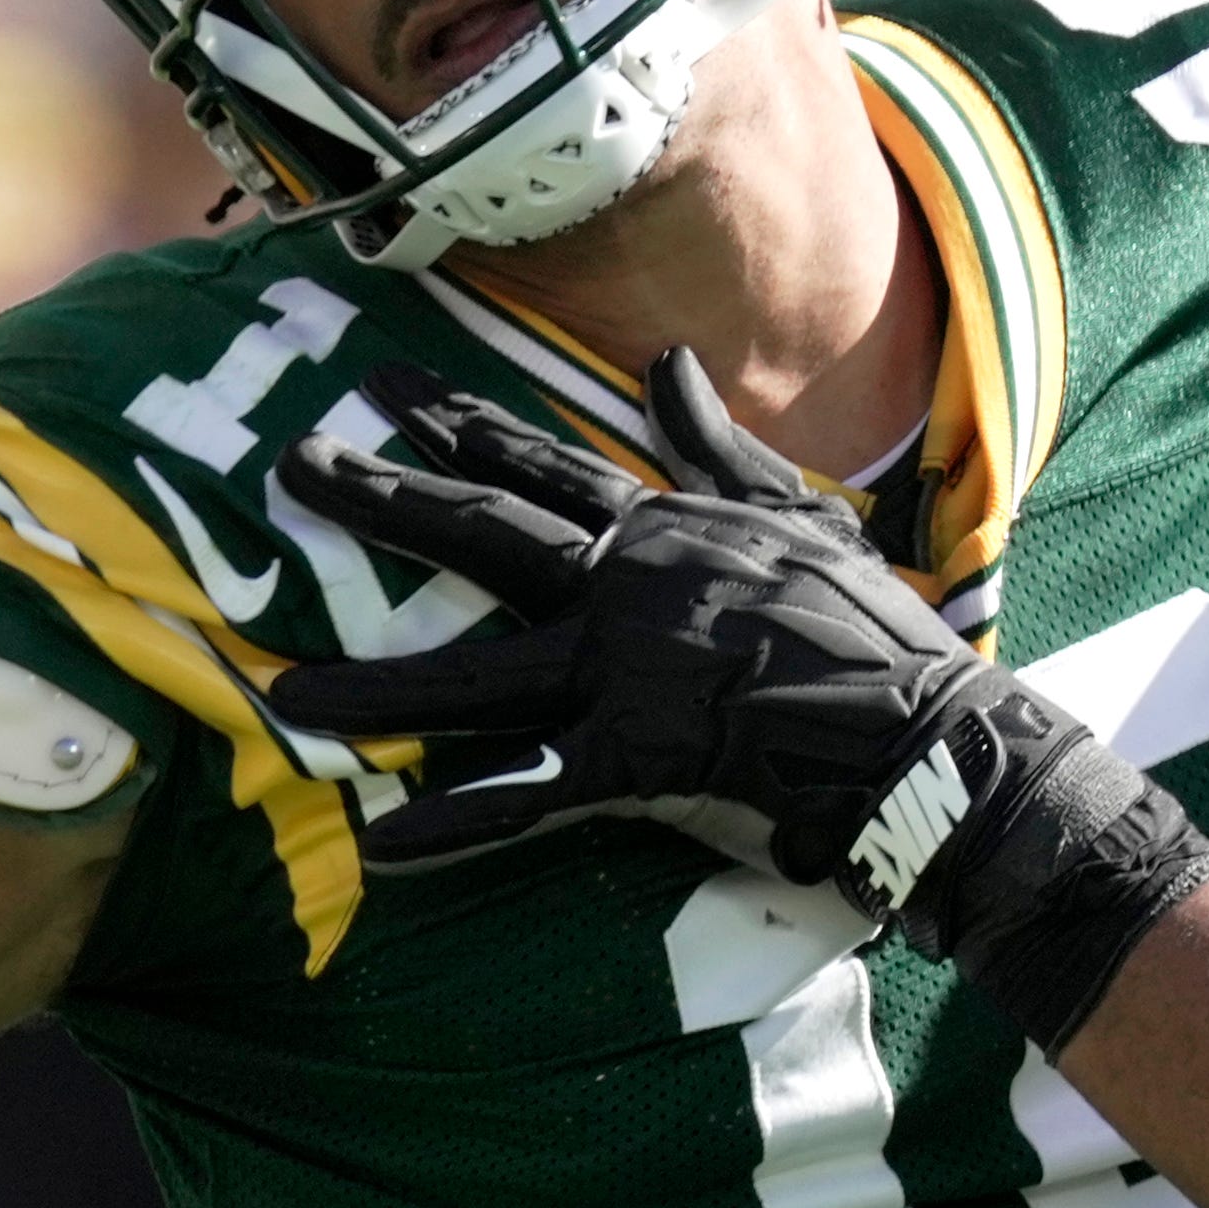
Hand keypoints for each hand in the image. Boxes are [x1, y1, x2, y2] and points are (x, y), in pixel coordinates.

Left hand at [273, 352, 994, 880]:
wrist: (928, 730)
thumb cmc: (870, 628)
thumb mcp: (796, 512)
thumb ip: (713, 445)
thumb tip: (664, 363)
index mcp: (660, 528)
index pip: (540, 464)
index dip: (457, 427)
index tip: (380, 394)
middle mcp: (626, 584)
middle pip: (483, 535)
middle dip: (380, 500)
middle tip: (293, 467)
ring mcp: (625, 670)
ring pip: (474, 676)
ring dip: (373, 688)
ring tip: (280, 696)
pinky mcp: (638, 758)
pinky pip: (528, 792)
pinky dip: (455, 824)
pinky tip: (382, 844)